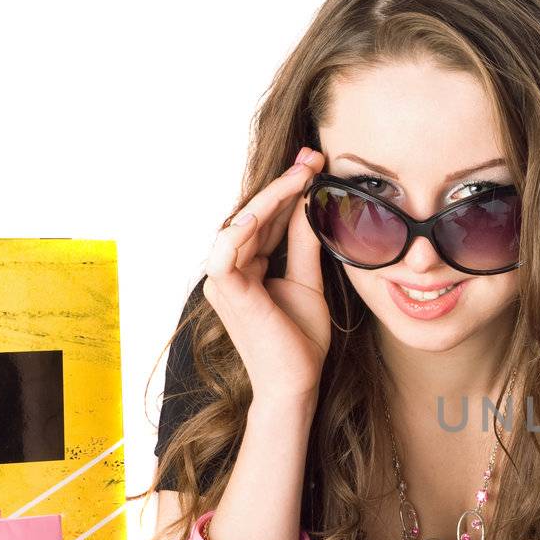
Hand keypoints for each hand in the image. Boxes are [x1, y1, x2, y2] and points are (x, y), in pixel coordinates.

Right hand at [203, 147, 332, 402]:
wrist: (296, 382)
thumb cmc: (300, 339)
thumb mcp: (308, 281)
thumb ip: (305, 244)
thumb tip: (311, 205)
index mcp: (245, 267)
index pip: (264, 220)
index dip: (287, 192)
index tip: (315, 165)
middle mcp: (229, 269)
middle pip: (253, 215)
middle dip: (282, 184)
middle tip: (312, 157)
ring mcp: (224, 280)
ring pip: (241, 224)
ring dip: (271, 197)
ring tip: (301, 175)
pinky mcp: (227, 292)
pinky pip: (227, 251)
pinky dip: (244, 228)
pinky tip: (268, 209)